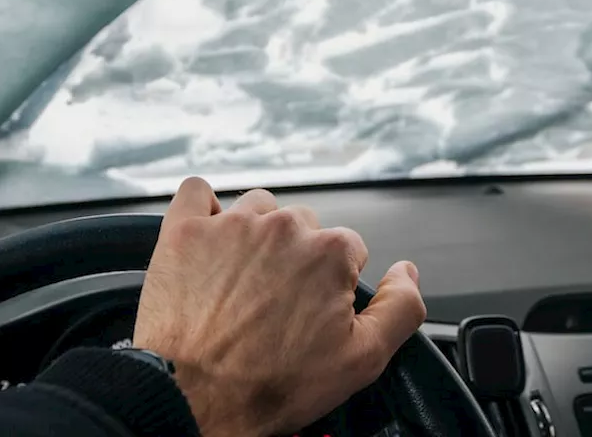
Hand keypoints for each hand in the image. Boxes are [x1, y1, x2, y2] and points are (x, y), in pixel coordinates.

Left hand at [133, 177, 425, 436]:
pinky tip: (207, 238)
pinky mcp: (184, 231)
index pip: (348, 249)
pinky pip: (196, 192)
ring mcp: (229, 225)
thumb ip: (401, 308)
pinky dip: (204, 209)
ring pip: (257, 208)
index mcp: (330, 252)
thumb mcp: (362, 361)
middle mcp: (283, 228)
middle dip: (297, 258)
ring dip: (256, 234)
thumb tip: (407, 273)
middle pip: (304, 226)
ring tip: (243, 280)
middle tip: (278, 304)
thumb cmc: (270, 384)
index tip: (314, 311)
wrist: (193, 400)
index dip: (334, 284)